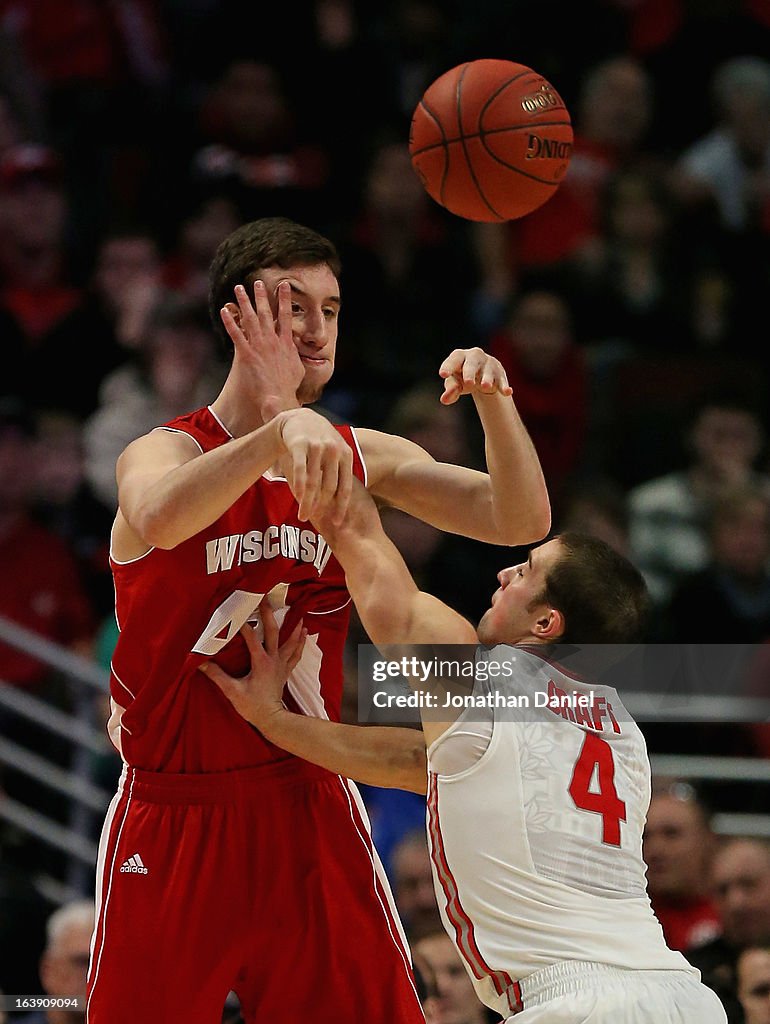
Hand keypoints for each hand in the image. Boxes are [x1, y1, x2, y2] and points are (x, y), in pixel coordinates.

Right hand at [200, 600, 306, 730]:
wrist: (271, 719)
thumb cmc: (252, 706)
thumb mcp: (232, 690)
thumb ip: (216, 675)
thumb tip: (201, 662)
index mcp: (261, 661)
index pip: (251, 637)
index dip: (243, 625)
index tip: (236, 612)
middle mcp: (273, 660)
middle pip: (273, 632)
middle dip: (269, 615)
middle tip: (267, 600)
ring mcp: (281, 665)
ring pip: (290, 643)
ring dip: (294, 629)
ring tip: (300, 616)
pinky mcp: (285, 672)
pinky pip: (295, 654)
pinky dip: (300, 644)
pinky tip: (304, 635)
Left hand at [220, 280, 303, 418]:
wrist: (279, 398)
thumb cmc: (289, 388)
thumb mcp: (298, 370)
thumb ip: (295, 357)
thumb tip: (296, 352)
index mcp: (286, 343)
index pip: (286, 316)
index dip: (284, 299)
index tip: (284, 286)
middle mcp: (273, 340)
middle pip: (267, 313)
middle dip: (262, 296)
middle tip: (258, 282)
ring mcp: (259, 346)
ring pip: (251, 318)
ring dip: (244, 302)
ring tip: (239, 289)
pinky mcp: (247, 354)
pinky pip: (236, 334)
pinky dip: (230, 322)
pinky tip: (224, 310)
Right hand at [277, 409, 353, 524]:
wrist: (299, 419)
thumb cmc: (320, 442)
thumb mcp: (336, 452)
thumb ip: (341, 472)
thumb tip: (351, 502)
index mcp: (346, 455)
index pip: (346, 487)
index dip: (342, 507)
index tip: (338, 523)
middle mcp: (334, 450)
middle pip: (329, 487)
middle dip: (322, 507)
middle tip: (314, 521)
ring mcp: (317, 446)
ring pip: (314, 481)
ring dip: (308, 502)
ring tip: (303, 516)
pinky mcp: (300, 444)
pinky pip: (300, 470)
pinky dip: (300, 486)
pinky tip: (298, 499)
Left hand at [438, 347, 512, 404]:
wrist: (481, 375)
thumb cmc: (462, 377)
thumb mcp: (455, 383)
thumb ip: (450, 390)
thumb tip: (444, 399)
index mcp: (460, 356)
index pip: (453, 360)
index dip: (448, 367)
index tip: (443, 374)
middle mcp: (475, 356)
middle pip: (471, 363)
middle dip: (470, 372)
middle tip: (468, 383)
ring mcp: (489, 364)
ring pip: (488, 371)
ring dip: (487, 378)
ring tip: (485, 386)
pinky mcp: (500, 374)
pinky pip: (502, 380)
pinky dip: (504, 386)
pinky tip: (507, 392)